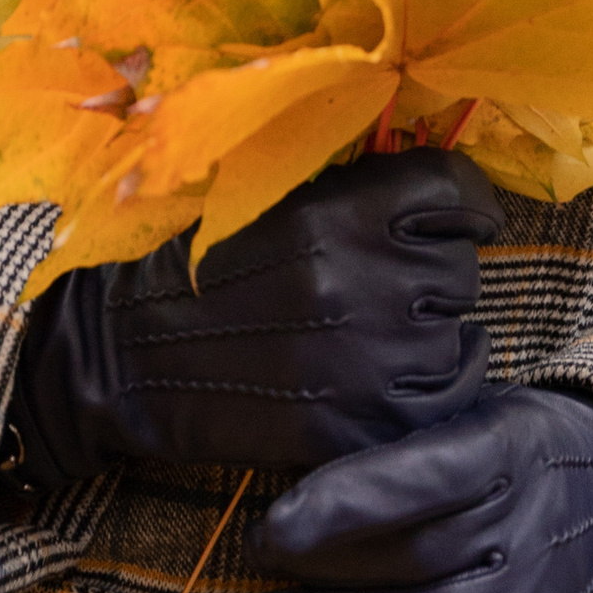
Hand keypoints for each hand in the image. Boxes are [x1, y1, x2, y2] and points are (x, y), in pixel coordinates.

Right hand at [5, 148, 496, 487]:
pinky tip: (406, 374)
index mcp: (337, 211)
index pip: (455, 187)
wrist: (126, 354)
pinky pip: (443, 403)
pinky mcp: (354, 426)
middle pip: (460, 268)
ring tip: (385, 332)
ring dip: (435, 334)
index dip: (466, 201)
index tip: (463, 215)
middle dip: (436, 272)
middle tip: (390, 282)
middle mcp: (360, 281)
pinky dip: (438, 388)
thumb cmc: (199, 262)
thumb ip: (352, 180)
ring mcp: (362, 361)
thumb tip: (435, 167)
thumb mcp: (268, 192)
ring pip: (457, 336)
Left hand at [245, 384, 592, 592]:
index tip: (270, 529)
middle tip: (254, 572)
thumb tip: (287, 490)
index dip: (341, 507)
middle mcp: (532, 519)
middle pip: (418, 558)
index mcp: (506, 444)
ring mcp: (542, 592)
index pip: (422, 478)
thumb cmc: (499, 450)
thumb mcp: (459, 412)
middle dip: (322, 573)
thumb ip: (392, 444)